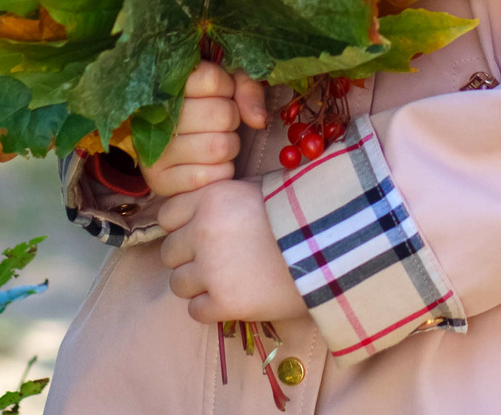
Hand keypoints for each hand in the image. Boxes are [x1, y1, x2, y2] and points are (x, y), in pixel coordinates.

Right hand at [145, 61, 267, 199]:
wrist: (172, 139)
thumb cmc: (205, 106)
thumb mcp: (226, 84)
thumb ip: (246, 89)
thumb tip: (258, 120)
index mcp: (166, 83)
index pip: (212, 79)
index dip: (227, 86)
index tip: (220, 93)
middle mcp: (153, 116)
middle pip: (221, 115)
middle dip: (231, 119)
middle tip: (218, 122)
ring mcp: (154, 150)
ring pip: (219, 147)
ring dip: (229, 146)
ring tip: (214, 141)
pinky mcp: (159, 180)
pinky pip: (211, 176)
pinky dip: (220, 171)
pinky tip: (208, 163)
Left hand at [156, 178, 308, 324]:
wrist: (332, 246)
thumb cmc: (300, 213)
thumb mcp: (258, 188)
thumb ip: (225, 197)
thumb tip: (210, 208)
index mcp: (209, 198)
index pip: (167, 216)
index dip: (182, 227)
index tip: (199, 235)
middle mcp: (202, 231)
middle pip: (170, 253)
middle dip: (189, 258)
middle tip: (216, 262)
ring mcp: (211, 269)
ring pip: (178, 284)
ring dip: (198, 286)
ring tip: (226, 282)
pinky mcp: (224, 303)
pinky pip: (196, 311)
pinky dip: (211, 309)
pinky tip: (233, 300)